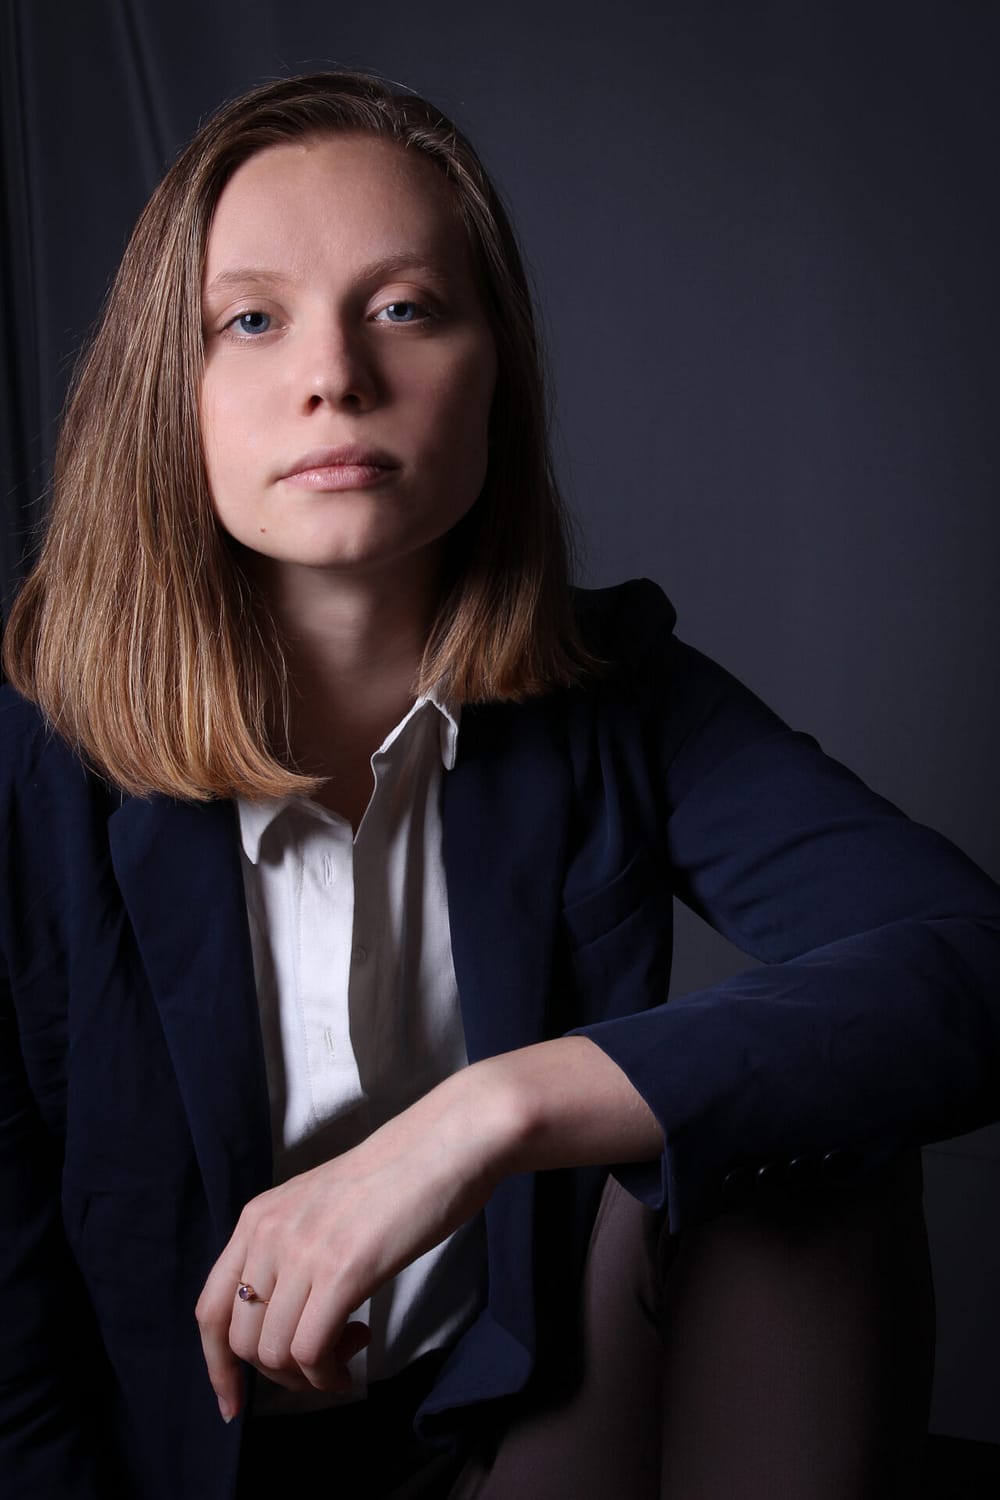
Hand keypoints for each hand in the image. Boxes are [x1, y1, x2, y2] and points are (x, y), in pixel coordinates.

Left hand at [194, 1070, 504, 1420]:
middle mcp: (269, 1233)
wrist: (446, 1143)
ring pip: (274, 1353)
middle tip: (326, 1358)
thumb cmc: (396, 1177)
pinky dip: (329, 1373)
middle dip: (279, 1373)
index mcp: (258, 1217)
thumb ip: (289, 1249)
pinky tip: (358, 1350)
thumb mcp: (318, 1206)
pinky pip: (311, 1350)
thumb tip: (279, 1317)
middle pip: (242, 1341)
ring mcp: (304, 1250)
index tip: (234, 1404)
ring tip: (349, 1348)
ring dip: (310, 1374)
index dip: (217, 1366)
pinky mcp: (343, 1269)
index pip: (209, 1309)